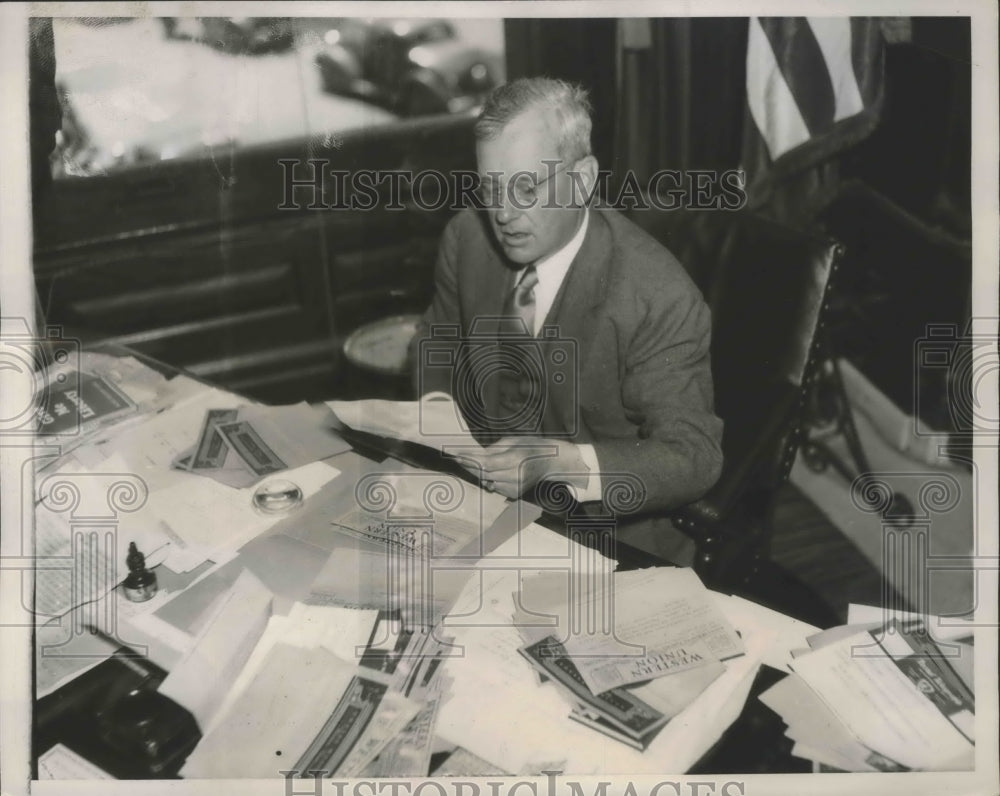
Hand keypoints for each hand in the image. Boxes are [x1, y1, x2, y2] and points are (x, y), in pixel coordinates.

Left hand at [457, 437, 588, 498]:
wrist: (552, 462)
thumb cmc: (531, 446)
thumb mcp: (512, 441)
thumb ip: (492, 450)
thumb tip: (473, 456)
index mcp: (516, 459)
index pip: (486, 463)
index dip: (469, 460)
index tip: (455, 455)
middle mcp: (516, 476)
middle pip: (484, 473)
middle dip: (469, 466)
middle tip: (456, 458)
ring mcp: (516, 487)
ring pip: (488, 481)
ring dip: (478, 473)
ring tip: (473, 463)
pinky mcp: (515, 494)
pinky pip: (495, 487)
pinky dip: (489, 479)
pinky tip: (492, 472)